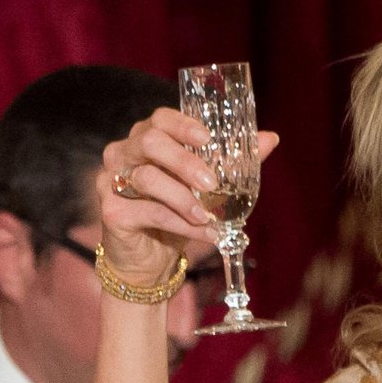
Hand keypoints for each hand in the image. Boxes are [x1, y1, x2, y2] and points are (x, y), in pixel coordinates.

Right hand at [97, 108, 278, 286]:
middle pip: (150, 142)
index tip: (207, 139)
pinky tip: (202, 233)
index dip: (183, 125)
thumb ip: (234, 163)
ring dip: (183, 199)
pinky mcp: (112, 212)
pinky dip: (179, 223)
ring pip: (147, 178)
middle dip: (184, 161)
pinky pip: (149, 212)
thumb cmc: (176, 217)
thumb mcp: (205, 189)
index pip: (160, 119)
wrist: (149, 262)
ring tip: (208, 216)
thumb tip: (270, 139)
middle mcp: (124, 154)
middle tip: (211, 182)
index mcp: (146, 140)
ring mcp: (111, 181)